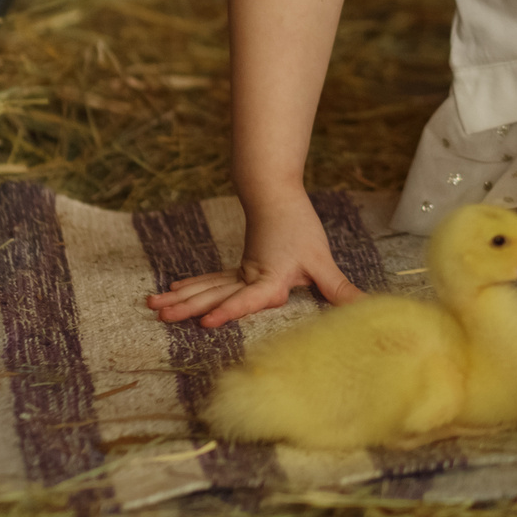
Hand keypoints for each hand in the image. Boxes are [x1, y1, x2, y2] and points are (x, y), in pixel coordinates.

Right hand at [143, 190, 364, 327]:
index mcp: (269, 279)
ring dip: (180, 297)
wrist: (275, 194)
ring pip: (205, 286)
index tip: (206, 322)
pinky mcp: (236, 269)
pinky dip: (191, 288)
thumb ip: (338, 288)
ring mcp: (238, 273)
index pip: (248, 299)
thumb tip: (364, 307)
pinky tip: (171, 292)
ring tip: (152, 305)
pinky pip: (209, 281)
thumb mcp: (321, 260)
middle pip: (214, 293)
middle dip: (187, 306)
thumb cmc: (299, 228)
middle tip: (160, 315)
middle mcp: (248, 277)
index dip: (228, 312)